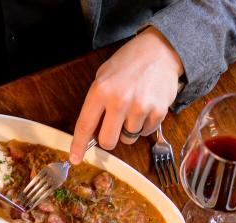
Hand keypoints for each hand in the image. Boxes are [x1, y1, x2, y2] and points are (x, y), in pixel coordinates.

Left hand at [69, 27, 182, 163]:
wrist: (160, 51)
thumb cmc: (129, 63)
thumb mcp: (104, 76)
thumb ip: (96, 102)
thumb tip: (90, 132)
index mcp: (101, 90)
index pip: (85, 125)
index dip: (78, 145)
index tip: (75, 158)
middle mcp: (119, 100)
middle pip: (108, 141)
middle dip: (109, 139)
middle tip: (113, 127)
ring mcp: (140, 107)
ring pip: (128, 138)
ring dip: (129, 129)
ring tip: (134, 108)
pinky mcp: (158, 112)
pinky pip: (146, 133)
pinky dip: (145, 125)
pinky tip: (146, 106)